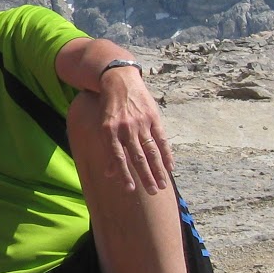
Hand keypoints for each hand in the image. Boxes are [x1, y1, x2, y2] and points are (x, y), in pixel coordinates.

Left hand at [96, 67, 173, 194]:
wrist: (119, 80)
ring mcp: (141, 123)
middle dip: (146, 176)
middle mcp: (125, 128)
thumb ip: (108, 150)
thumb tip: (109, 174)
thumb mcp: (103, 126)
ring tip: (163, 184)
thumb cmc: (110, 108)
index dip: (124, 174)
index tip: (130, 190)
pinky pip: (162, 140)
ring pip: (151, 151)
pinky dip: (167, 154)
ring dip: (158, 169)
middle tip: (153, 192)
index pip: (118, 157)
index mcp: (109, 131)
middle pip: (137, 157)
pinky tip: (170, 167)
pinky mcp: (153, 118)